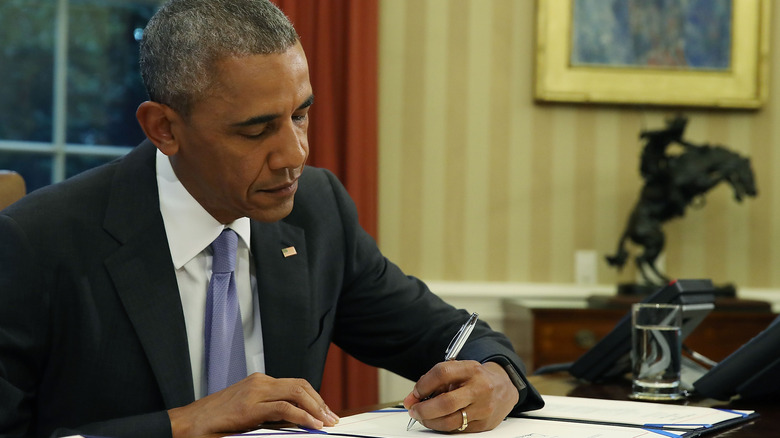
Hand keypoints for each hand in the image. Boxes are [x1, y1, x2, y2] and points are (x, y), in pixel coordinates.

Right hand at [168, 373, 338, 437]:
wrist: (186, 424)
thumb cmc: (214, 422)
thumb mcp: (246, 414)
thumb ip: (268, 413)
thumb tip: (295, 422)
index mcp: (259, 382)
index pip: (295, 384)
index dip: (314, 397)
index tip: (325, 412)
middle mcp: (259, 382)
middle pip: (300, 385)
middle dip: (320, 402)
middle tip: (332, 419)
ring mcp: (254, 392)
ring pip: (296, 392)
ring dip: (316, 408)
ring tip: (326, 422)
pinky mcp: (249, 407)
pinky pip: (284, 408)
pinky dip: (302, 416)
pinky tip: (312, 425)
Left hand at [403, 361, 518, 432]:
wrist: (504, 388)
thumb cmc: (476, 378)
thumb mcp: (459, 371)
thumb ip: (434, 381)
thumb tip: (412, 398)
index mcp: (471, 369)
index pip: (442, 373)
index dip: (423, 385)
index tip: (415, 393)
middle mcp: (479, 388)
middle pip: (445, 403)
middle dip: (424, 409)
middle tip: (414, 410)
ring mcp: (483, 408)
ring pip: (450, 421)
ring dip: (430, 421)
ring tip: (423, 417)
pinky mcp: (484, 425)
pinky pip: (457, 429)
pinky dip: (443, 426)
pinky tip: (439, 420)